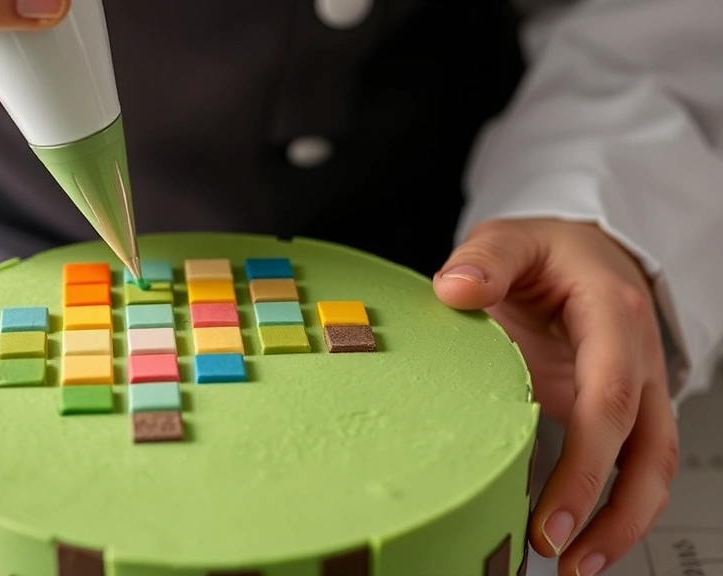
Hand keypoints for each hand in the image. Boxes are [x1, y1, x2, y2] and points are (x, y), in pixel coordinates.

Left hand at [432, 219, 678, 575]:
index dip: (587, 461)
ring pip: (651, 467)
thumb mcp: (511, 238)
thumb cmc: (549, 252)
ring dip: (621, 523)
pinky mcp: (621, 410)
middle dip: (609, 511)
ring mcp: (637, 388)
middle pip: (646, 448)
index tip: (552, 511)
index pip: (611, 398)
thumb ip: (486, 260)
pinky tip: (575, 537)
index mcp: (614, 315)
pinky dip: (610, 505)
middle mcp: (638, 358)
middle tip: (560, 554)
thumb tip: (457, 290)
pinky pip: (629, 464)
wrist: (584, 253)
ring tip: (574, 567)